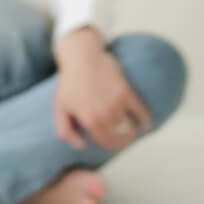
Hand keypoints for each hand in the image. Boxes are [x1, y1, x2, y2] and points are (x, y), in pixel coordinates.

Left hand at [51, 24, 151, 151]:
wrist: (82, 57)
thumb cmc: (69, 83)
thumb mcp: (59, 108)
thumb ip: (64, 130)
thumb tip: (80, 146)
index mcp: (89, 120)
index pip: (107, 143)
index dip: (111, 147)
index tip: (112, 145)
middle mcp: (105, 114)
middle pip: (120, 138)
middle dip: (122, 142)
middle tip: (122, 140)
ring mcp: (117, 103)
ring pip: (130, 127)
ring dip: (131, 132)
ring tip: (130, 132)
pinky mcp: (127, 91)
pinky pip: (141, 112)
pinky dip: (144, 120)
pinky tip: (144, 124)